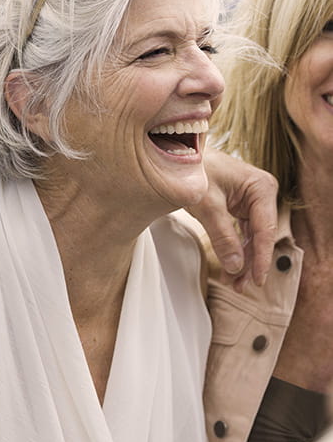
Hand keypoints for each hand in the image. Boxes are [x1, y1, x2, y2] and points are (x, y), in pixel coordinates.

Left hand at [187, 148, 277, 290]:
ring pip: (251, 237)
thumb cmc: (192, 170)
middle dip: (250, 262)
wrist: (176, 155)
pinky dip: (235, 249)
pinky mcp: (239, 206)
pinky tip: (231, 267)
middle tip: (240, 286)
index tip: (256, 279)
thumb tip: (235, 266)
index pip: (265, 230)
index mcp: (261, 188)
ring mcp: (251, 201)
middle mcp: (261, 194)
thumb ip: (221, 235)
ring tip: (234, 283)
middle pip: (260, 236)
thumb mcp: (206, 204)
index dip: (261, 258)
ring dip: (242, 260)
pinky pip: (241, 233)